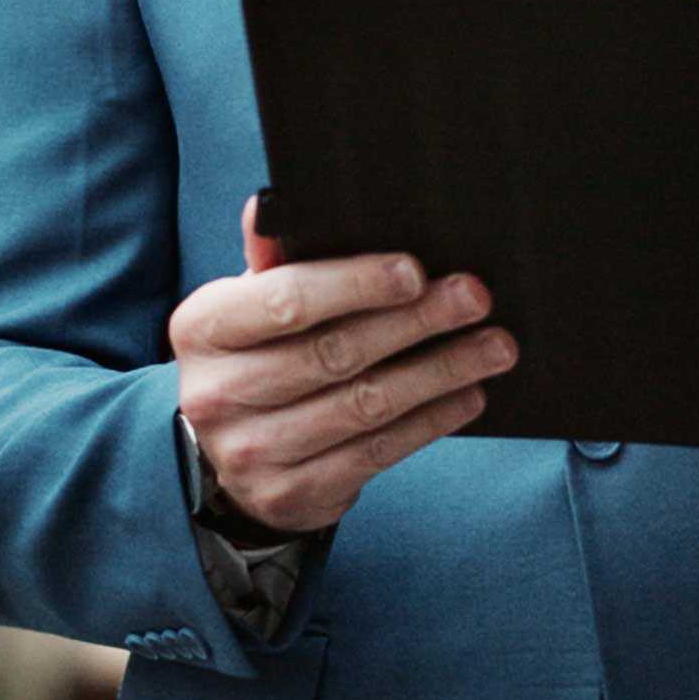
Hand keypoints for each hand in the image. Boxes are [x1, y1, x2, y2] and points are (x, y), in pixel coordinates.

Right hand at [168, 199, 516, 536]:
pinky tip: (469, 394)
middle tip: (475, 297)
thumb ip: (270, 258)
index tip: (415, 270)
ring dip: (440, 372)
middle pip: (336, 353)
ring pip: (365, 406)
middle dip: (416, 322)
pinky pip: (377, 452)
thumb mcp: (246, 302)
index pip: (287, 300)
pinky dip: (431, 421)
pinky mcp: (292, 495)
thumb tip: (275, 205)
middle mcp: (219, 394)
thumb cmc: (253, 352)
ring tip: (494, 346)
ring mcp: (253, 453)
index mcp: (204, 328)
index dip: (356, 284)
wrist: (221, 455)